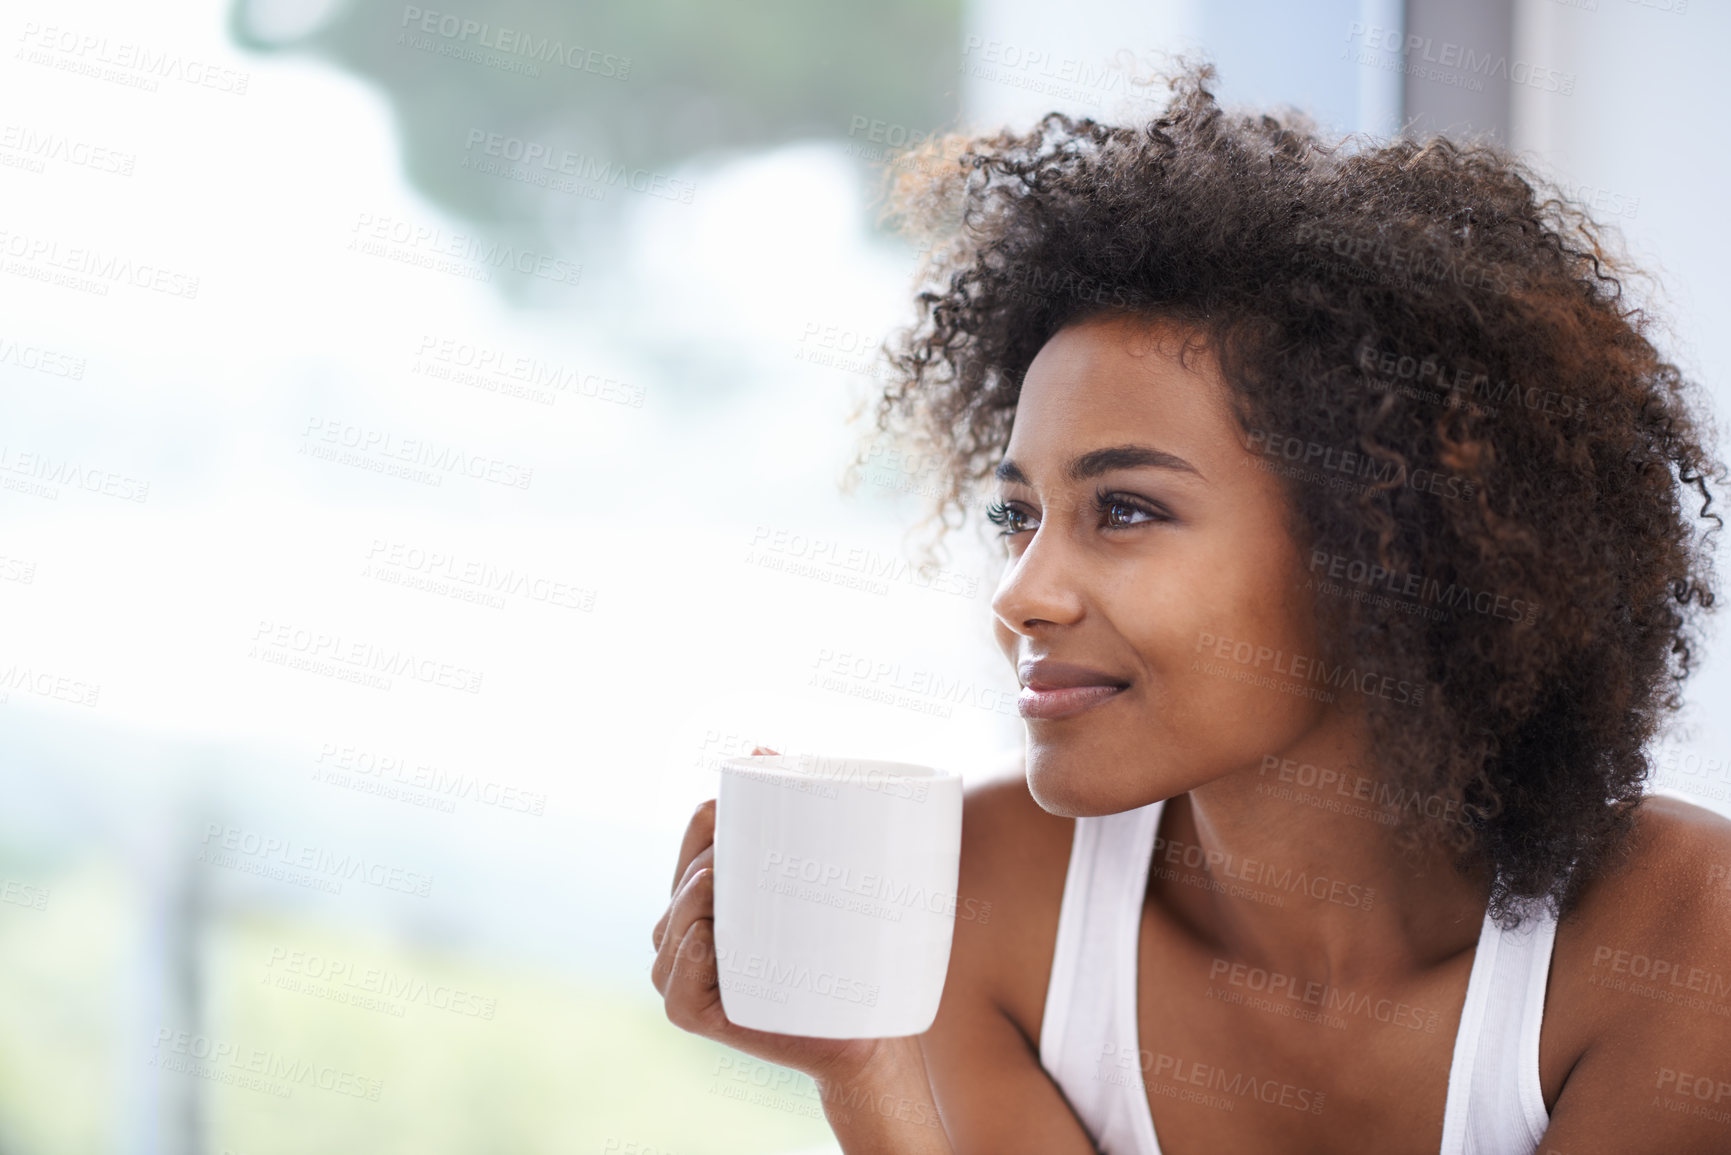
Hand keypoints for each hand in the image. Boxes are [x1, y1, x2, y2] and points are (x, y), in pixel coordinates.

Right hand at [650, 746, 887, 1087]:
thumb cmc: (847, 952)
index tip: (755, 795)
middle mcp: (687, 930)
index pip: (697, 833)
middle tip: (750, 845)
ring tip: (718, 879)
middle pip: (684, 875)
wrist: (866, 1033)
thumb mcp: (827, 876)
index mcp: (711, 892)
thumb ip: (804, 811)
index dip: (716, 810)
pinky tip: (704, 934)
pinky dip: (686, 957)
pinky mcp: (697, 1016)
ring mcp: (686, 975)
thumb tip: (762, 745)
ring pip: (671, 926)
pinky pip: (677, 985)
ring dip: (691, 899)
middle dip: (707, 854)